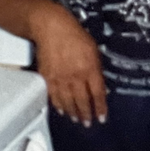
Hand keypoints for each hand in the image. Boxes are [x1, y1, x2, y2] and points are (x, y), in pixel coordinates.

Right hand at [28, 1, 107, 125]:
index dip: (100, 108)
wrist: (51, 27)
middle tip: (88, 123)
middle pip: (82, 101)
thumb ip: (96, 69)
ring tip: (76, 120)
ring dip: (73, 113)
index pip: (98, 94)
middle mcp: (75, 76)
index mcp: (89, 69)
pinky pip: (54, 96)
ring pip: (68, 102)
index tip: (102, 117)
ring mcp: (60, 78)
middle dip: (86, 114)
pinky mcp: (48, 77)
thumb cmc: (73, 34)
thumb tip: (99, 84)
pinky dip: (58, 105)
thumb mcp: (93, 49)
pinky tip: (62, 110)